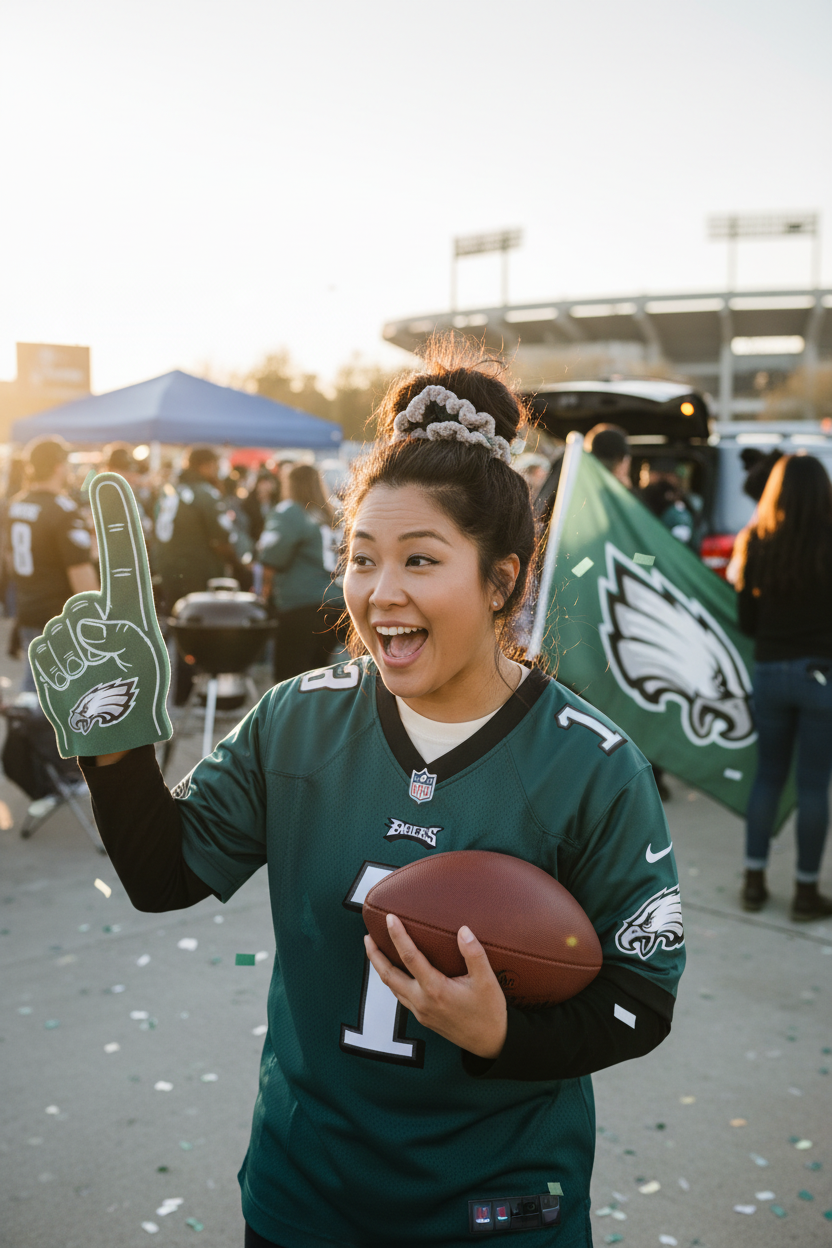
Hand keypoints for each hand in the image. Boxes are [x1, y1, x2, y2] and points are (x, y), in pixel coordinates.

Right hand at [28, 473, 171, 758]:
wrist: (114, 740)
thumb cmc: (139, 701)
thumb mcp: (143, 658)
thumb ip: (120, 628)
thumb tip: (90, 611)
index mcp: (130, 610)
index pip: (123, 556)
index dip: (115, 517)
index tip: (107, 478)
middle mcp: (100, 616)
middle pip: (80, 606)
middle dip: (90, 636)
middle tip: (108, 667)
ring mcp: (72, 636)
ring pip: (59, 631)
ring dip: (75, 661)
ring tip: (95, 683)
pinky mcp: (49, 657)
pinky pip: (44, 653)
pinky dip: (58, 674)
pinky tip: (75, 689)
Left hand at [364, 915, 507, 1059]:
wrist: (490, 1044)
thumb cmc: (489, 1011)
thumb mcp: (487, 981)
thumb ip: (474, 954)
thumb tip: (463, 930)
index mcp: (436, 989)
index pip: (410, 957)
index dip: (398, 936)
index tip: (389, 918)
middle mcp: (422, 1001)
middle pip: (389, 975)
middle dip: (375, 955)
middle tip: (368, 936)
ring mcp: (420, 1012)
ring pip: (392, 987)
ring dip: (381, 968)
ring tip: (375, 951)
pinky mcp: (423, 1018)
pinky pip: (401, 997)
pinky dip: (392, 981)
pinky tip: (396, 973)